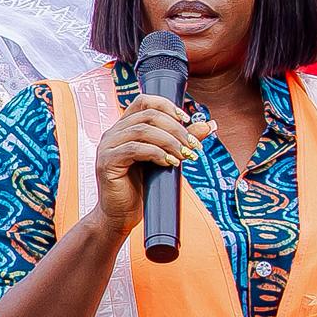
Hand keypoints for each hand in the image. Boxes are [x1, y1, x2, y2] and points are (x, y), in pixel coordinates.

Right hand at [90, 95, 210, 235]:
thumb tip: (209, 124)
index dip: (167, 106)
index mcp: (123, 128)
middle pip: (148, 115)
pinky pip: (134, 149)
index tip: (187, 121)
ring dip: (170, 141)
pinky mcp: (107, 163)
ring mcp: (107, 147)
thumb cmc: (141, 187)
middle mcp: (112, 133)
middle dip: (176, 128)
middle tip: (192, 145)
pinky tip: (169, 163)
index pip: (144, 101)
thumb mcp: (165, 158)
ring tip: (184, 155)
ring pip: (143, 130)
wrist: (120, 215)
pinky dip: (157, 153)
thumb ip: (181, 140)